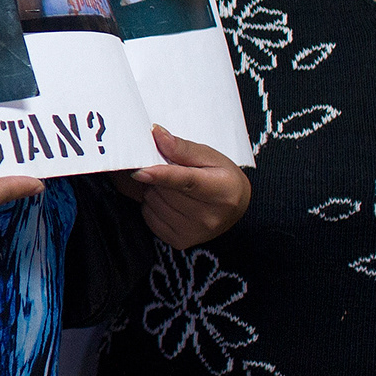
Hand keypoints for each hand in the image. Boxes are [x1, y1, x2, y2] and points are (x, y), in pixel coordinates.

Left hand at [118, 125, 249, 248]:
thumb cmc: (221, 178)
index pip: (186, 182)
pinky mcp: (179, 241)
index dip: (161, 175)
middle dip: (158, 177)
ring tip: (173, 188)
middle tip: (170, 171)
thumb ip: (182, 147)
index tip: (140, 172)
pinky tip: (168, 202)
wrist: (236, 210)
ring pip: (153, 203)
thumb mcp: (209, 157)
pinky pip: (149, 217)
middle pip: (164, 191)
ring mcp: (194, 232)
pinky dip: (152, 206)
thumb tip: (157, 134)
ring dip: (155, 191)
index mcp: (221, 191)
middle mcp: (209, 217)